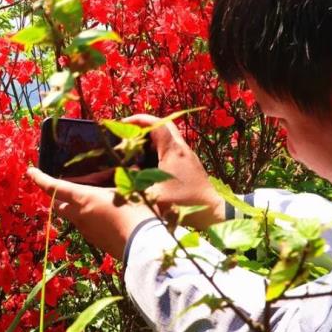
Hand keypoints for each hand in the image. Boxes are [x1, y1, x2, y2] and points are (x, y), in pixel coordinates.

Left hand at [27, 167, 157, 260]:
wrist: (146, 248)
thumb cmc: (139, 213)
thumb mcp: (129, 190)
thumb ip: (123, 180)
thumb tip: (130, 170)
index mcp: (85, 199)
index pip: (55, 188)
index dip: (40, 179)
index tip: (30, 171)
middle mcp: (81, 216)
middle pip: (58, 205)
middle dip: (55, 196)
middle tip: (59, 188)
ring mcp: (88, 232)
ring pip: (73, 216)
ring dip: (75, 207)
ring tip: (92, 199)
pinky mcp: (97, 242)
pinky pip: (87, 226)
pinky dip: (89, 218)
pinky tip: (107, 215)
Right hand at [122, 114, 224, 229]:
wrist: (213, 211)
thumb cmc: (185, 203)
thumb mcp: (154, 196)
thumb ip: (135, 186)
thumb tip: (117, 179)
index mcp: (173, 151)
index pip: (156, 124)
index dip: (137, 120)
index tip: (122, 124)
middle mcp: (181, 148)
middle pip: (163, 125)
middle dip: (143, 125)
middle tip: (127, 132)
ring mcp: (187, 155)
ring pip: (168, 136)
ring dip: (151, 137)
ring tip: (133, 147)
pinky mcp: (189, 164)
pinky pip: (171, 147)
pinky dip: (157, 148)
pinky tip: (148, 162)